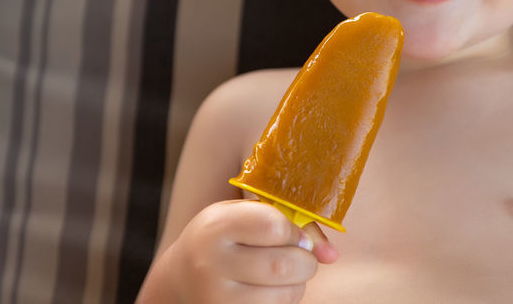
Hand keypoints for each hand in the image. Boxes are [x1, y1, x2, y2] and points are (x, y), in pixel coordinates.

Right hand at [139, 200, 336, 302]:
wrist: (180, 278)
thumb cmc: (222, 239)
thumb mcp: (243, 217)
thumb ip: (290, 225)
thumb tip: (332, 255)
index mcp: (215, 227)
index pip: (272, 225)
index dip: (294, 230)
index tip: (294, 234)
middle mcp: (210, 264)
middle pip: (283, 265)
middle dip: (305, 261)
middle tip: (301, 257)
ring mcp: (216, 298)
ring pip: (284, 295)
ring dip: (298, 284)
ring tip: (284, 274)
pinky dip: (284, 301)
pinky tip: (271, 291)